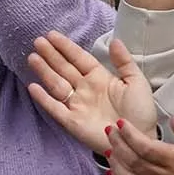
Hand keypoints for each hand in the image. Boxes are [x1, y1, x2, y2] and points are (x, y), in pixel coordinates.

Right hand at [27, 33, 157, 150]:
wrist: (139, 139)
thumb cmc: (140, 112)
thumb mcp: (136, 82)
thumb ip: (124, 62)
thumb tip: (115, 41)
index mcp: (99, 78)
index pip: (78, 58)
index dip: (65, 47)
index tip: (51, 35)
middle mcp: (85, 89)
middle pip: (64, 68)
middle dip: (51, 55)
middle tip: (38, 41)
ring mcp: (77, 105)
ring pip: (56, 84)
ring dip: (44, 71)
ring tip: (33, 57)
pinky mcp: (72, 121)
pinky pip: (54, 107)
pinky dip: (43, 98)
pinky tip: (33, 86)